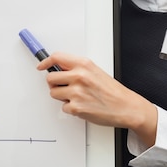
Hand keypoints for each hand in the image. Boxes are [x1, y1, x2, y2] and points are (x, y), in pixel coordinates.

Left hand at [37, 52, 156, 144]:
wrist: (125, 106)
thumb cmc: (112, 90)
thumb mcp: (96, 71)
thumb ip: (77, 68)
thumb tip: (59, 69)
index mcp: (84, 64)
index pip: (57, 57)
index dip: (46, 61)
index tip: (41, 66)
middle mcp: (79, 76)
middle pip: (50, 78)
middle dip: (55, 84)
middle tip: (65, 87)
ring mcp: (76, 92)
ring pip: (53, 93)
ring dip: (62, 97)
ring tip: (77, 97)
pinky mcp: (76, 107)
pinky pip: (63, 107)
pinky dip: (71, 108)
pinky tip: (83, 105)